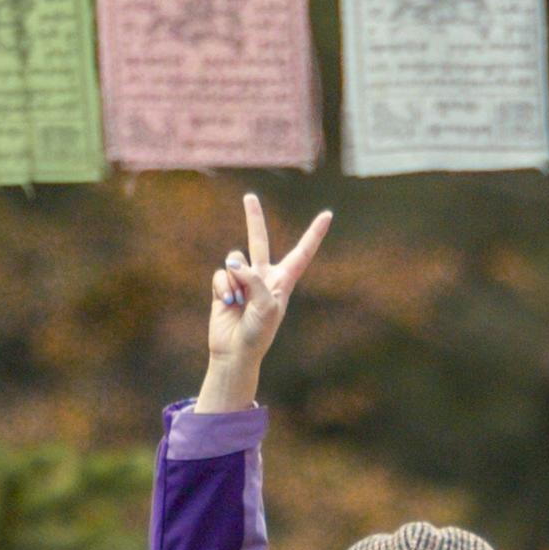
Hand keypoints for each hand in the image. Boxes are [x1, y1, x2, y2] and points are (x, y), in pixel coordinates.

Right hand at [198, 196, 335, 410]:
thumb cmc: (258, 333)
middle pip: (259, 240)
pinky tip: (226, 304)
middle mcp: (263, 276)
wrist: (235, 352)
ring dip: (235, 282)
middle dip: (253, 218)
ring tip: (238, 303)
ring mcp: (242, 280)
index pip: (302, 253)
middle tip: (249, 197)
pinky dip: (223, 288)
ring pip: (235, 260)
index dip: (314, 234)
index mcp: (283, 281)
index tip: (327, 215)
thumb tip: (232, 263)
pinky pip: (221, 274)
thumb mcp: (266, 305)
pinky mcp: (224, 286)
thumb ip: (252, 279)